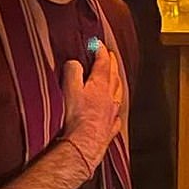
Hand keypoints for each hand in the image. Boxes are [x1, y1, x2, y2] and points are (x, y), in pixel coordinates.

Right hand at [61, 44, 122, 173]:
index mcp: (100, 85)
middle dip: (112, 64)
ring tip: (116, 78)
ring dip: (117, 83)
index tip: (98, 44)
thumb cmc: (77, 118)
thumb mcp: (70, 88)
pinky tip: (115, 112)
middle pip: (114, 76)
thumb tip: (75, 63)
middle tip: (110, 56)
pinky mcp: (109, 129)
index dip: (101, 51)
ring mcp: (112, 113)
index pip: (103, 63)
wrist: (84, 144)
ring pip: (118, 93)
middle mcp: (110, 98)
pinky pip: (116, 115)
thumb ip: (73, 72)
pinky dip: (116, 109)